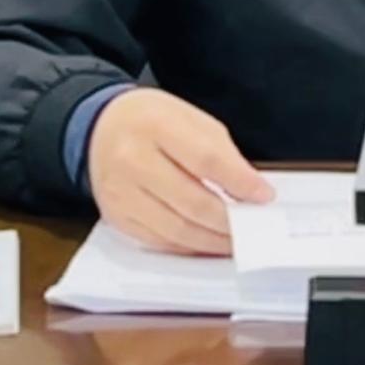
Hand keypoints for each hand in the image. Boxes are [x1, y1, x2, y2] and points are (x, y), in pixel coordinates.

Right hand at [86, 87, 273, 255]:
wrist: (101, 127)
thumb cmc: (152, 120)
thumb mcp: (189, 118)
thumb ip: (221, 152)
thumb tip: (250, 190)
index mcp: (156, 125)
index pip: (206, 160)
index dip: (239, 182)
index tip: (264, 196)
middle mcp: (132, 160)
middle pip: (192, 202)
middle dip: (229, 220)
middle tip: (253, 226)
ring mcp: (121, 193)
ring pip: (176, 230)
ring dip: (212, 241)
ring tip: (235, 240)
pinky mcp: (116, 217)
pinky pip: (159, 241)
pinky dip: (188, 246)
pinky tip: (206, 241)